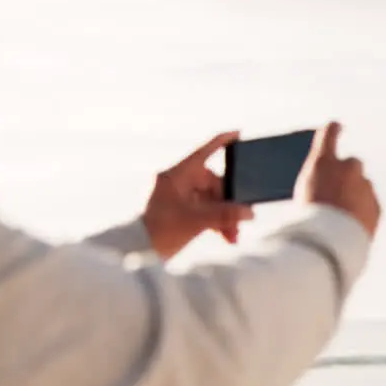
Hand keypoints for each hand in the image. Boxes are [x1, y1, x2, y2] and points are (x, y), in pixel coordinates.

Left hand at [143, 131, 254, 259]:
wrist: (136, 251)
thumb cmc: (158, 230)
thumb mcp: (195, 221)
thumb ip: (224, 215)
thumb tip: (249, 213)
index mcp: (177, 175)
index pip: (203, 152)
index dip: (221, 142)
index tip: (237, 134)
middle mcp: (178, 183)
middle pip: (214, 185)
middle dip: (229, 205)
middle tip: (238, 225)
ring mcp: (179, 198)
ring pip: (212, 202)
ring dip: (225, 218)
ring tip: (232, 237)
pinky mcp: (180, 213)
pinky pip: (205, 212)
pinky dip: (216, 223)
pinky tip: (225, 237)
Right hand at [296, 122, 380, 236]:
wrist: (329, 242)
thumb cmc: (307, 220)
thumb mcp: (303, 195)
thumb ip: (319, 183)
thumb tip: (331, 186)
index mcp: (323, 161)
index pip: (329, 133)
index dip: (333, 130)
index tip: (337, 126)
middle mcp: (348, 168)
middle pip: (352, 164)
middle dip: (346, 175)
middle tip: (336, 192)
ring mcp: (365, 186)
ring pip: (361, 187)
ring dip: (354, 196)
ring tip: (339, 217)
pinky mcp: (376, 205)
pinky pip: (369, 205)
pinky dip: (362, 212)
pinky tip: (349, 226)